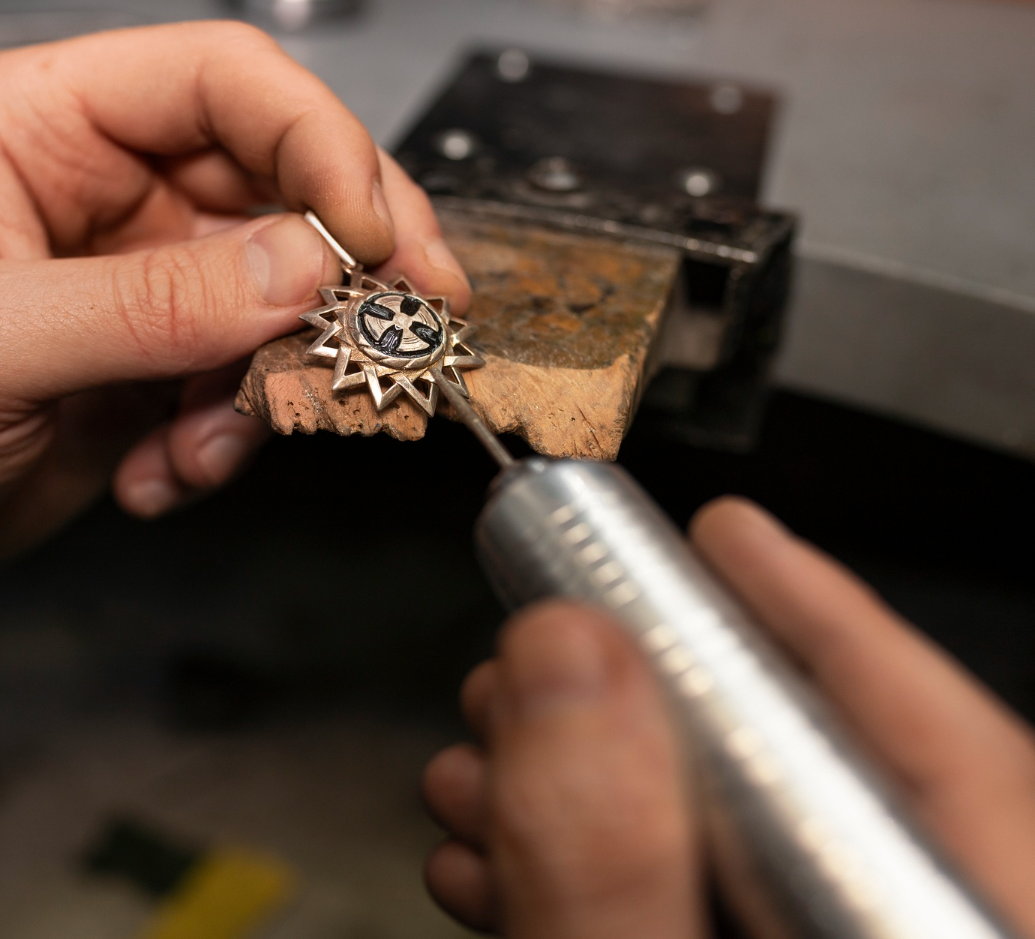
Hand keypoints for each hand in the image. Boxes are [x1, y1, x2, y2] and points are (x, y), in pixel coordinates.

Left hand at [0, 21, 467, 835]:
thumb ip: (140, 305)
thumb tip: (296, 267)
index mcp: (38, 123)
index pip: (221, 80)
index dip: (318, 142)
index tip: (374, 235)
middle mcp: (101, 184)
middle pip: (281, 176)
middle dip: (347, 261)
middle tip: (407, 322)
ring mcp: (139, 275)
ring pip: (284, 289)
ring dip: (274, 377)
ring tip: (201, 443)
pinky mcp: (156, 356)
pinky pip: (251, 373)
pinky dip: (230, 435)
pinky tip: (156, 474)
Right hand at [421, 497, 1034, 936]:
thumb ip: (615, 869)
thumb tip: (567, 662)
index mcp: (948, 938)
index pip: (942, 750)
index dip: (824, 615)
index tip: (727, 532)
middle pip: (811, 784)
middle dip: (652, 695)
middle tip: (557, 635)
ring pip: (734, 853)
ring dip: (587, 791)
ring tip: (481, 759)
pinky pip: (689, 915)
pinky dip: (593, 877)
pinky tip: (495, 861)